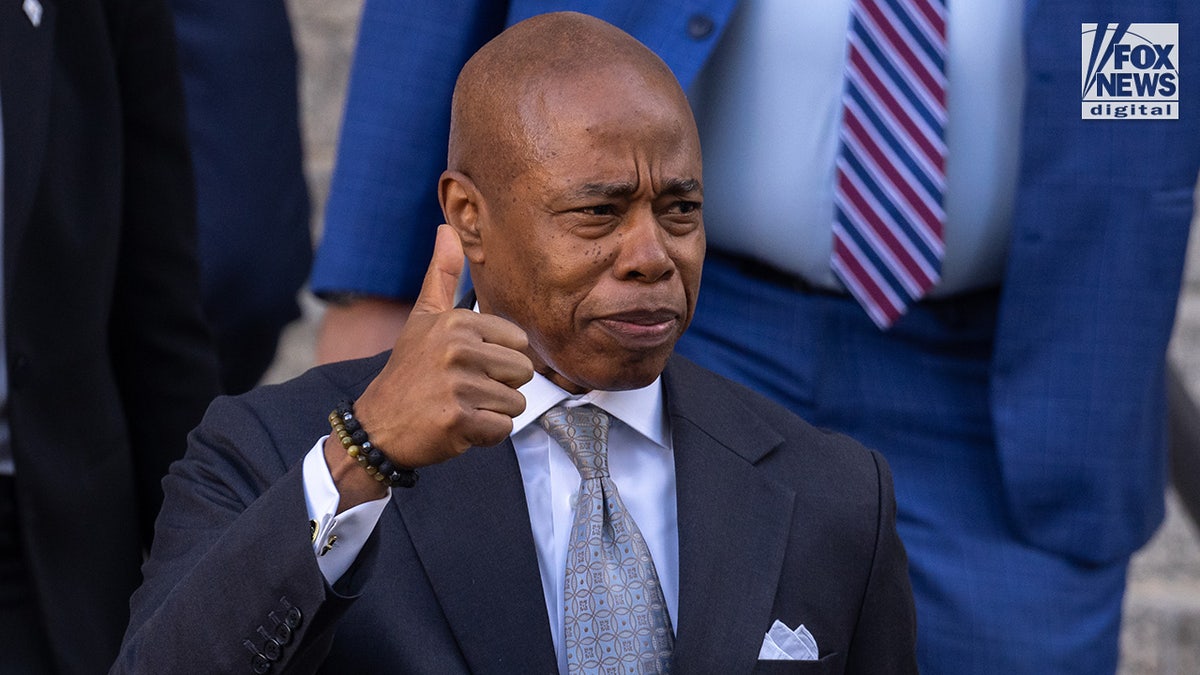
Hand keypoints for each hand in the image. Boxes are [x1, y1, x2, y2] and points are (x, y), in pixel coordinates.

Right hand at [325, 225, 533, 507]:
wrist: (377, 425)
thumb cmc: (409, 371)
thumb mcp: (423, 318)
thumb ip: (441, 274)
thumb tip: (446, 227)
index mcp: (456, 322)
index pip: (519, 343)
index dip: (499, 359)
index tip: (465, 365)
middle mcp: (457, 350)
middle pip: (523, 372)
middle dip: (499, 387)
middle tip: (463, 389)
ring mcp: (457, 386)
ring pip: (515, 403)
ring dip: (491, 412)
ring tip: (459, 406)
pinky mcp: (458, 420)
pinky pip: (502, 429)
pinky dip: (485, 435)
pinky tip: (457, 427)